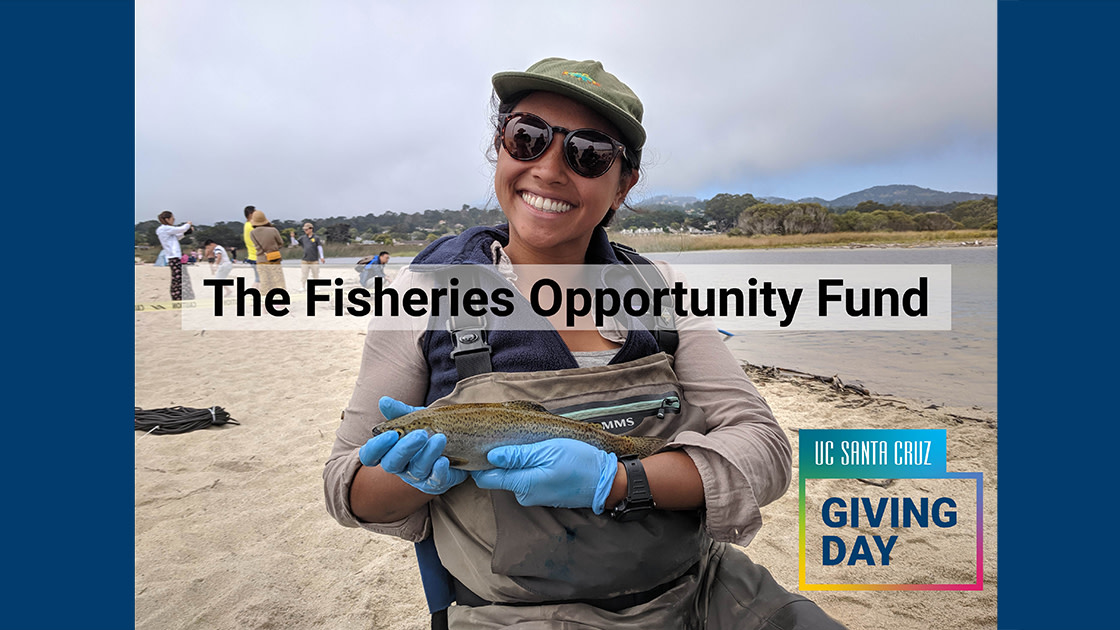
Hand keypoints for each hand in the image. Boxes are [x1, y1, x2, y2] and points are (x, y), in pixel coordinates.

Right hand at [357, 396, 466, 494]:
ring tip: (440, 438)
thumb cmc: (427, 431)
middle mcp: (400, 467)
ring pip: (417, 470)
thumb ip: (399, 411)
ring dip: (428, 454)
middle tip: (421, 433)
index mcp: (388, 451)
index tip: (391, 434)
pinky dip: (438, 471)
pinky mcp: (436, 482)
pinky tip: (444, 460)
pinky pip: (435, 481)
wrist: (455, 444)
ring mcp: (417, 477)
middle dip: (404, 449)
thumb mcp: (414, 418)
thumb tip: (384, 401)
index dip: (376, 448)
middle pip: (392, 464)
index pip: (370, 456)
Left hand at [471, 438, 618, 513]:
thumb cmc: (579, 463)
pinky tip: (540, 456)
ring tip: (530, 445)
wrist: (606, 481)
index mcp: (522, 484)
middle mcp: (524, 495)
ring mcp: (534, 497)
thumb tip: (491, 456)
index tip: (483, 445)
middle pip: (498, 477)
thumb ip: (518, 455)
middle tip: (510, 439)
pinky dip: (529, 468)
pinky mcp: (544, 494)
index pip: (486, 479)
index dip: (480, 463)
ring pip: (513, 477)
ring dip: (517, 462)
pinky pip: (527, 480)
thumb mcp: (548, 451)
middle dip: (500, 460)